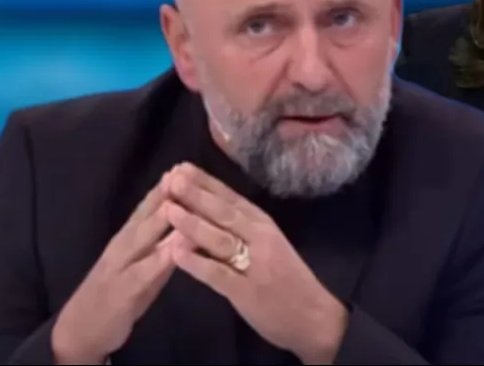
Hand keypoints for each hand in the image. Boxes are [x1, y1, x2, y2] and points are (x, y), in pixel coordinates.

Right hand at [52, 174, 177, 364]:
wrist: (80, 331)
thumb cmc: (117, 295)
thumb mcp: (143, 266)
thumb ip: (162, 245)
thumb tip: (187, 220)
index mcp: (128, 239)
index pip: (149, 208)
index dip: (166, 188)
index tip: (186, 166)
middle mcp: (122, 247)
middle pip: (145, 216)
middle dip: (165, 195)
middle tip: (183, 171)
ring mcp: (119, 268)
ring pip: (142, 240)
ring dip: (160, 220)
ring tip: (179, 201)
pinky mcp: (121, 291)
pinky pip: (142, 274)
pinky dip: (158, 260)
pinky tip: (173, 249)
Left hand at [163, 163, 348, 364]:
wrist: (314, 316)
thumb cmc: (288, 280)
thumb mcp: (269, 246)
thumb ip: (242, 230)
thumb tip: (209, 209)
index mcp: (264, 225)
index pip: (231, 198)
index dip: (205, 182)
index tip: (181, 166)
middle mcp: (260, 238)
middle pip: (224, 213)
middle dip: (196, 194)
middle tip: (170, 177)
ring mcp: (255, 264)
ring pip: (220, 239)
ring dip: (193, 223)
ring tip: (168, 209)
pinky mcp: (246, 291)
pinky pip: (217, 274)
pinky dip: (196, 263)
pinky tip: (176, 252)